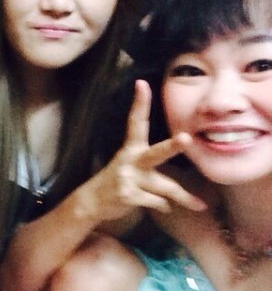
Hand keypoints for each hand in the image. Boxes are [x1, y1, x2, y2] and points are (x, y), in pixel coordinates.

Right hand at [80, 80, 205, 222]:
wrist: (91, 202)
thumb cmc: (120, 180)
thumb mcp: (131, 164)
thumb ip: (152, 160)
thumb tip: (178, 151)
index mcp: (130, 149)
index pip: (136, 122)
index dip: (139, 103)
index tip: (142, 84)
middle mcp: (130, 161)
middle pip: (156, 153)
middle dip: (172, 147)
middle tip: (186, 139)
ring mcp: (128, 179)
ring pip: (165, 187)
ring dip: (183, 196)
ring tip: (200, 205)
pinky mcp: (128, 196)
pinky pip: (157, 202)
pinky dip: (163, 206)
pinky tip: (164, 207)